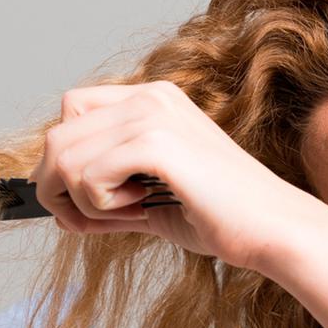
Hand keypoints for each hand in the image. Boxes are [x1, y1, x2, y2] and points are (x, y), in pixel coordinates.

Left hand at [28, 80, 305, 269]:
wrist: (270, 229)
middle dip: (59, 187)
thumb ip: (106, 197)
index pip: (71, 111)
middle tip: (92, 220)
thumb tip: (57, 209)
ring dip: (81, 201)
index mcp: (152, 100)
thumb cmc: (221, 218)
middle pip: (58, 135)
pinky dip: (99, 205)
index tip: (79, 201)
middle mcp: (149, 97)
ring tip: (125, 214)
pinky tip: (137, 209)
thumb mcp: (151, 202)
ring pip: (66, 157)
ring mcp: (153, 115)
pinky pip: (87, 175)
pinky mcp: (158, 144)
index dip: (62, 160)